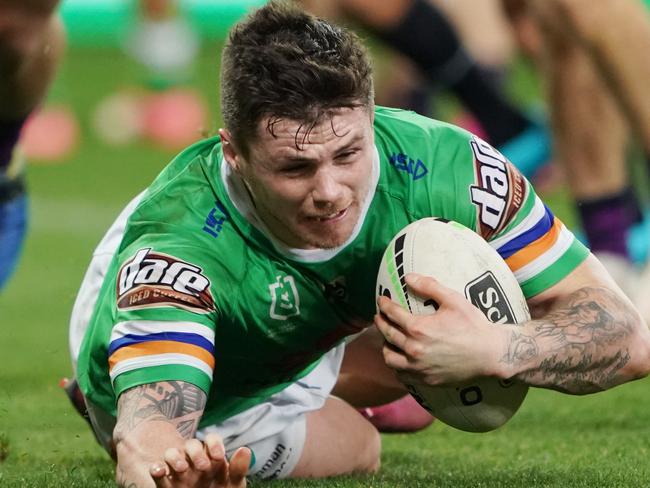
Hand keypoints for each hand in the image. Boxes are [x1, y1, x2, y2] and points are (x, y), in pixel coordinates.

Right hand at [149, 434, 249, 487]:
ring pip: (172, 454)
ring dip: (175, 457)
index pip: (211, 440)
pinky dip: (156, 468)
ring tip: (182, 470)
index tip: (218, 457)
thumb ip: (238, 470)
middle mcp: (195, 461)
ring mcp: (179, 472)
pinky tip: (159, 471)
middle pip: (191, 445)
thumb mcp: (232, 485)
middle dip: (196, 452)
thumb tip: (245, 449)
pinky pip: (157, 472)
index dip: (214, 443)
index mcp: (212, 458)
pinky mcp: (166, 484)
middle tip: (204, 467)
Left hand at [375, 273, 508, 385]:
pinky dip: (397, 366)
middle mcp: (414, 350)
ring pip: (390, 358)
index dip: (384, 305)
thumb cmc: (473, 325)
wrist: (491, 354)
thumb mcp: (453, 300)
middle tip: (379, 317)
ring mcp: (419, 368)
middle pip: (388, 334)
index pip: (392, 314)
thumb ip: (429, 286)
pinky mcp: (426, 380)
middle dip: (381, 323)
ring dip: (385, 346)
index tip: (381, 300)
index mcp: (418, 328)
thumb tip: (408, 277)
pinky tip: (400, 359)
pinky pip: (402, 374)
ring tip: (388, 339)